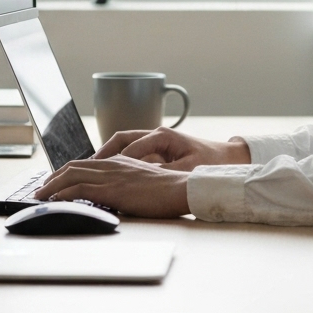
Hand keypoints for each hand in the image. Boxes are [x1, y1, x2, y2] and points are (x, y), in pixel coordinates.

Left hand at [33, 155, 190, 217]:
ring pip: (71, 176)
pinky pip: (79, 189)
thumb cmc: (168, 190)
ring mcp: (111, 176)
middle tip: (41, 189)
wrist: (181, 188)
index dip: (66, 171)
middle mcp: (112, 164)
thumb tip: (113, 195)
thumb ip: (127, 183)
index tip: (55, 181)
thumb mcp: (144, 181)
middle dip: (53, 178)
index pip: (85, 163)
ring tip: (39, 196)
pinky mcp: (112, 189)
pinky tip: (54, 201)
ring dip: (51, 186)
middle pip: (73, 167)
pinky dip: (62, 194)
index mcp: (120, 161)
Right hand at [96, 126, 250, 170]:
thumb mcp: (188, 170)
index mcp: (163, 136)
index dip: (115, 163)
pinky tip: (109, 173)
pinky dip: (118, 159)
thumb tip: (142, 179)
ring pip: (124, 143)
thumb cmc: (211, 163)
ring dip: (107, 155)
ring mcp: (156, 139)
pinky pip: (131, 151)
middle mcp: (156, 134)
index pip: (131, 148)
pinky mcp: (158, 148)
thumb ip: (164, 173)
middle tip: (84, 168)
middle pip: (121, 139)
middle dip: (102, 153)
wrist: (228, 159)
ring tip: (91, 170)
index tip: (101, 175)